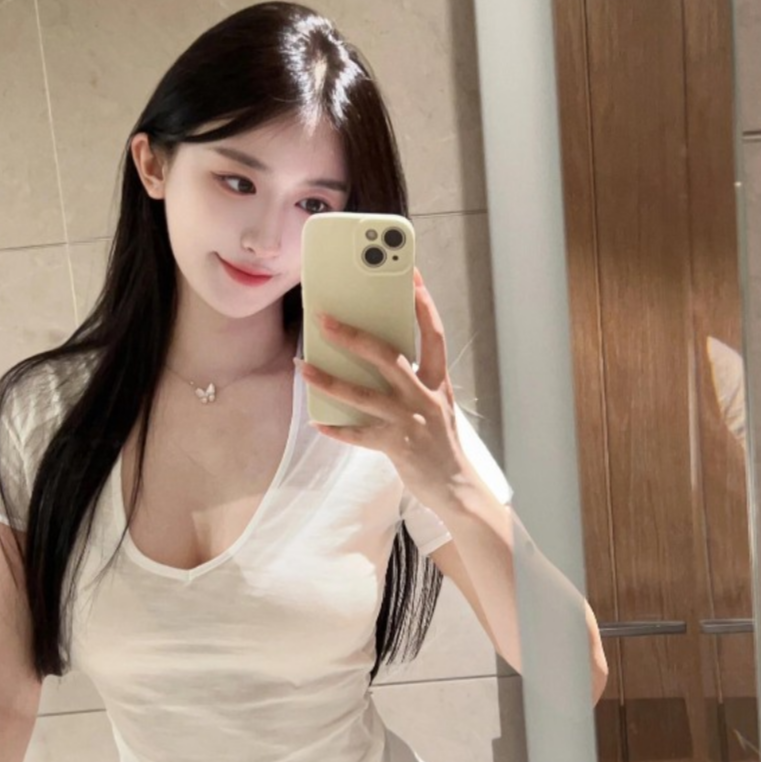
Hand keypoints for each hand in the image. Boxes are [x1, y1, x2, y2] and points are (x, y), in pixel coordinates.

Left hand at [299, 268, 472, 509]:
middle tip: (324, 319)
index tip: (410, 274)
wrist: (458, 487)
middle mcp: (425, 396)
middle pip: (387, 356)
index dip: (422, 303)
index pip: (433, 333)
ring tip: (303, 366)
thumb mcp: (436, 402)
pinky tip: (317, 422)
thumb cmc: (440, 441)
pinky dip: (336, 428)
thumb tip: (374, 353)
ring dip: (328, 380)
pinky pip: (359, 434)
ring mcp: (410, 421)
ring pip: (362, 394)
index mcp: (438, 381)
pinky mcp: (397, 446)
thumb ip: (414, 378)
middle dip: (353, 335)